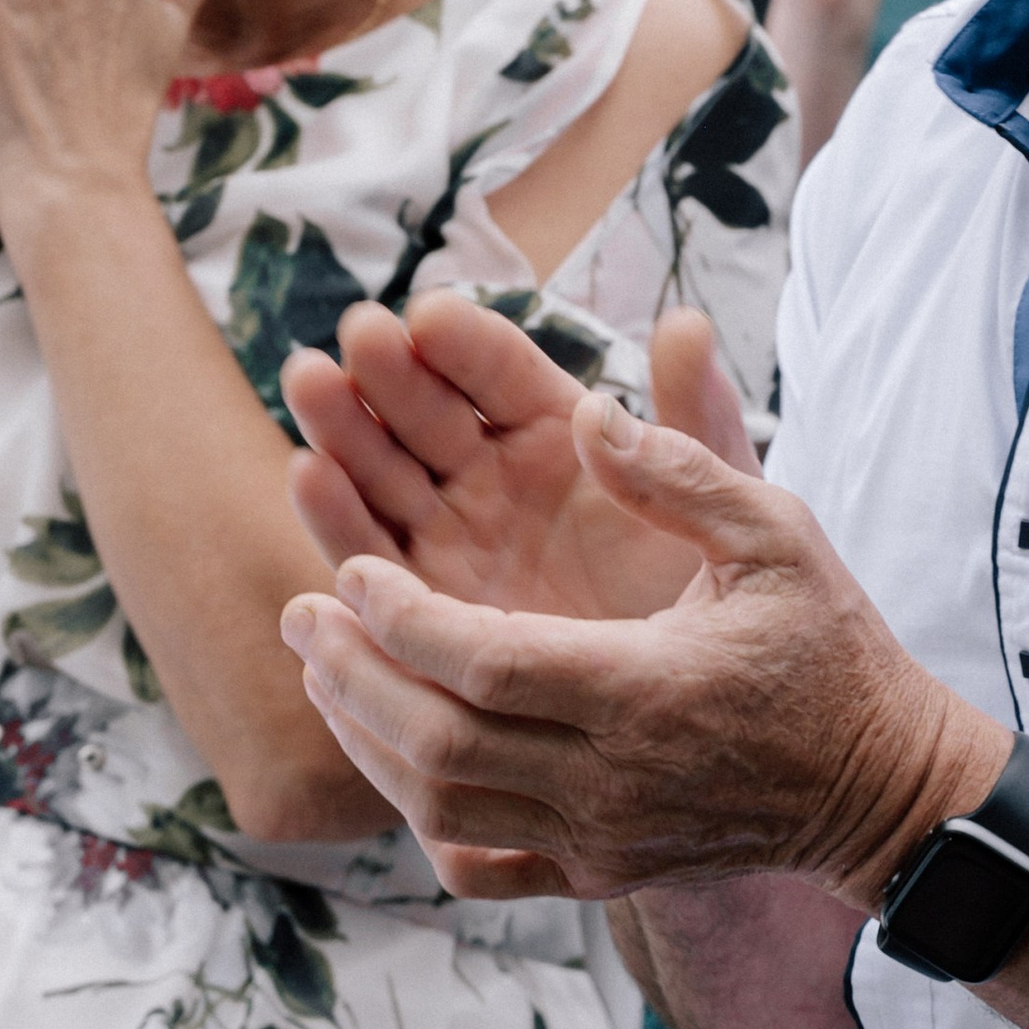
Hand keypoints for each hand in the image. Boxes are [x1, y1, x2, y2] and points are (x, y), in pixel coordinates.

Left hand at [281, 389, 1001, 909]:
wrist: (881, 788)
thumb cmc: (831, 647)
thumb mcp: (780, 533)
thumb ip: (682, 468)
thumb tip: (587, 411)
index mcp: (647, 690)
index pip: (482, 662)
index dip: (399, 619)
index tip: (351, 569)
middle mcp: (613, 780)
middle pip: (438, 743)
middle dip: (351, 676)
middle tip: (301, 617)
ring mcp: (601, 842)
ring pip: (442, 809)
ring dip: (365, 741)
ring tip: (323, 672)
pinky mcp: (600, 876)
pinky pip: (480, 868)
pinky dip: (418, 819)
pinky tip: (389, 758)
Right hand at [287, 292, 749, 623]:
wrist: (687, 713)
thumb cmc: (712, 598)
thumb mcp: (720, 505)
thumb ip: (695, 424)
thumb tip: (688, 324)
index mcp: (558, 434)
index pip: (501, 373)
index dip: (466, 343)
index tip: (430, 315)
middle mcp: (492, 479)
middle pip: (425, 413)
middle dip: (387, 372)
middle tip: (357, 332)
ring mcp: (449, 540)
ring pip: (384, 473)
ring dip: (344, 427)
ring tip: (310, 380)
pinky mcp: (419, 607)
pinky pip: (370, 557)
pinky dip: (336, 517)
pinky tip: (308, 473)